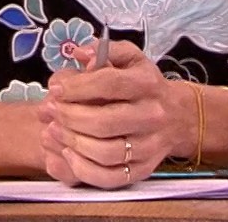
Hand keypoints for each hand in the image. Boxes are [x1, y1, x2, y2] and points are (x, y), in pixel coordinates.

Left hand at [36, 40, 183, 187]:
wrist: (177, 116)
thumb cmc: (142, 83)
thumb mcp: (129, 57)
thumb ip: (103, 50)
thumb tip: (79, 54)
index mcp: (147, 83)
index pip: (109, 84)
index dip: (77, 87)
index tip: (55, 89)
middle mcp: (152, 115)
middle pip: (105, 122)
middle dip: (70, 117)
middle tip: (50, 110)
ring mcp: (150, 146)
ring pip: (107, 152)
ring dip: (73, 142)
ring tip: (54, 129)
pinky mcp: (144, 169)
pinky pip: (111, 178)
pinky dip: (84, 169)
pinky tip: (68, 153)